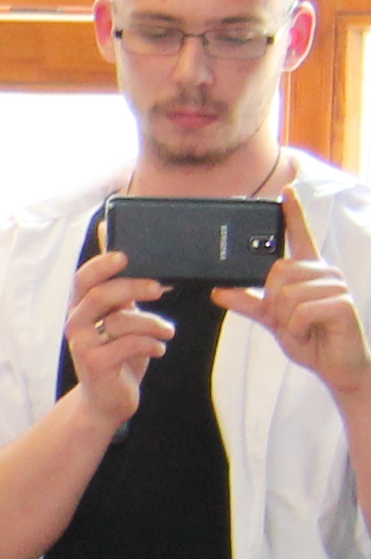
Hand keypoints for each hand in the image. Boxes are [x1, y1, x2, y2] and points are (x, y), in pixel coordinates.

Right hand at [65, 248, 174, 426]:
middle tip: (159, 288)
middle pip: (99, 294)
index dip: (101, 264)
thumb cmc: (118, 357)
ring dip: (153, 323)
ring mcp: (83, 345)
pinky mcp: (96, 364)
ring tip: (167, 331)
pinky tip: (159, 349)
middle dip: (133, 287)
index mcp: (82, 309)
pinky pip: (130, 344)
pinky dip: (152, 344)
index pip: (83, 279)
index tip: (124, 255)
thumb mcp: (121, 322)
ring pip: (120, 320)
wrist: (107, 400)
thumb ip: (125, 298)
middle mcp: (76, 324)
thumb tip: (146, 269)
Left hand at [216, 187, 370, 400]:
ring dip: (285, 320)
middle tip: (288, 320)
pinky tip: (310, 333)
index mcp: (309, 272)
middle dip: (272, 303)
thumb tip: (218, 290)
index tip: (286, 192)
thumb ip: (248, 303)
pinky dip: (296, 329)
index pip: (300, 236)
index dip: (293, 214)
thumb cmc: (311, 339)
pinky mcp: (342, 304)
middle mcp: (324, 272)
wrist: (338, 367)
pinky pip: (299, 311)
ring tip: (302, 328)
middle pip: (277, 271)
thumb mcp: (273, 320)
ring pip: (286, 294)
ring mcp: (336, 286)